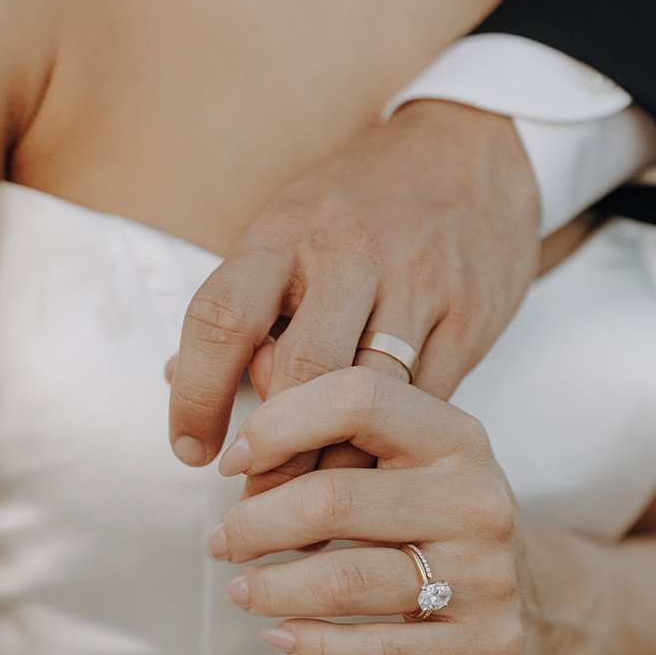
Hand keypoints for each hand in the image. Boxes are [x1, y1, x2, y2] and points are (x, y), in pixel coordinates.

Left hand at [166, 100, 540, 476]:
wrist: (476, 147)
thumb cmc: (362, 199)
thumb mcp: (289, 224)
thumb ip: (242, 301)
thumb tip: (178, 380)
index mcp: (286, 232)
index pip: (221, 318)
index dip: (196, 395)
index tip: (190, 449)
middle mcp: (349, 254)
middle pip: (300, 371)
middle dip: (272, 451)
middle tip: (252, 498)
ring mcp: (417, 285)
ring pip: (368, 400)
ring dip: (333, 464)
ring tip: (307, 507)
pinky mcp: (470, 317)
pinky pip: (425, 402)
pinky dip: (393, 447)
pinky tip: (372, 474)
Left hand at [206, 367, 540, 654]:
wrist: (542, 606)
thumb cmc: (445, 521)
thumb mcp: (415, 459)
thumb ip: (333, 423)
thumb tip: (215, 386)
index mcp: (459, 438)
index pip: (357, 398)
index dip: (278, 424)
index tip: (234, 463)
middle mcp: (479, 501)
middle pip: (332, 500)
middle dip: (254, 524)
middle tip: (222, 542)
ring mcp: (487, 578)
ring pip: (344, 582)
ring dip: (270, 589)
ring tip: (240, 590)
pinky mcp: (485, 647)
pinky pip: (375, 653)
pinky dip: (311, 646)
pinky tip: (281, 635)